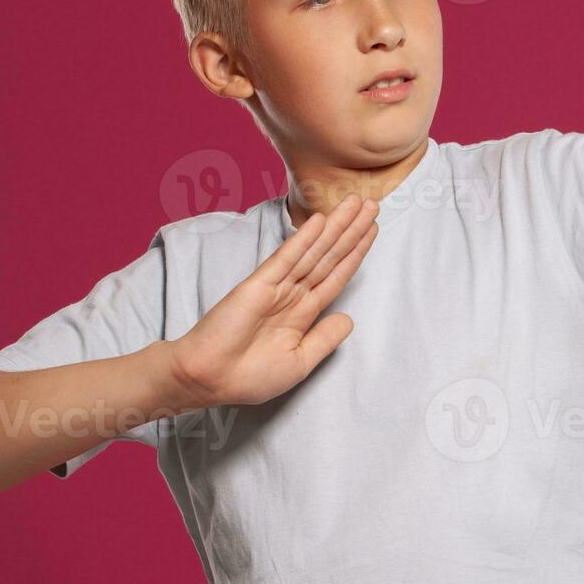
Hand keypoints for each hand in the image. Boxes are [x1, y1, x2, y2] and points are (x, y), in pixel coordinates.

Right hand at [166, 193, 379, 407]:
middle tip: (372, 204)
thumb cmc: (249, 376)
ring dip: (336, 227)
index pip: (336, 276)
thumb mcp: (299, 363)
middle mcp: (293, 294)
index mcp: (303, 312)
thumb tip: (349, 318)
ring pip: (313, 252)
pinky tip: (320, 221)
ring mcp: (277, 286)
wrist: (210, 380)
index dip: (355, 253)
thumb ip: (324, 339)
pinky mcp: (258, 285)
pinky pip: (286, 259)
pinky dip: (303, 240)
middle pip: (329, 256)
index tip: (372, 230)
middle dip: (352, 231)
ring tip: (356, 203)